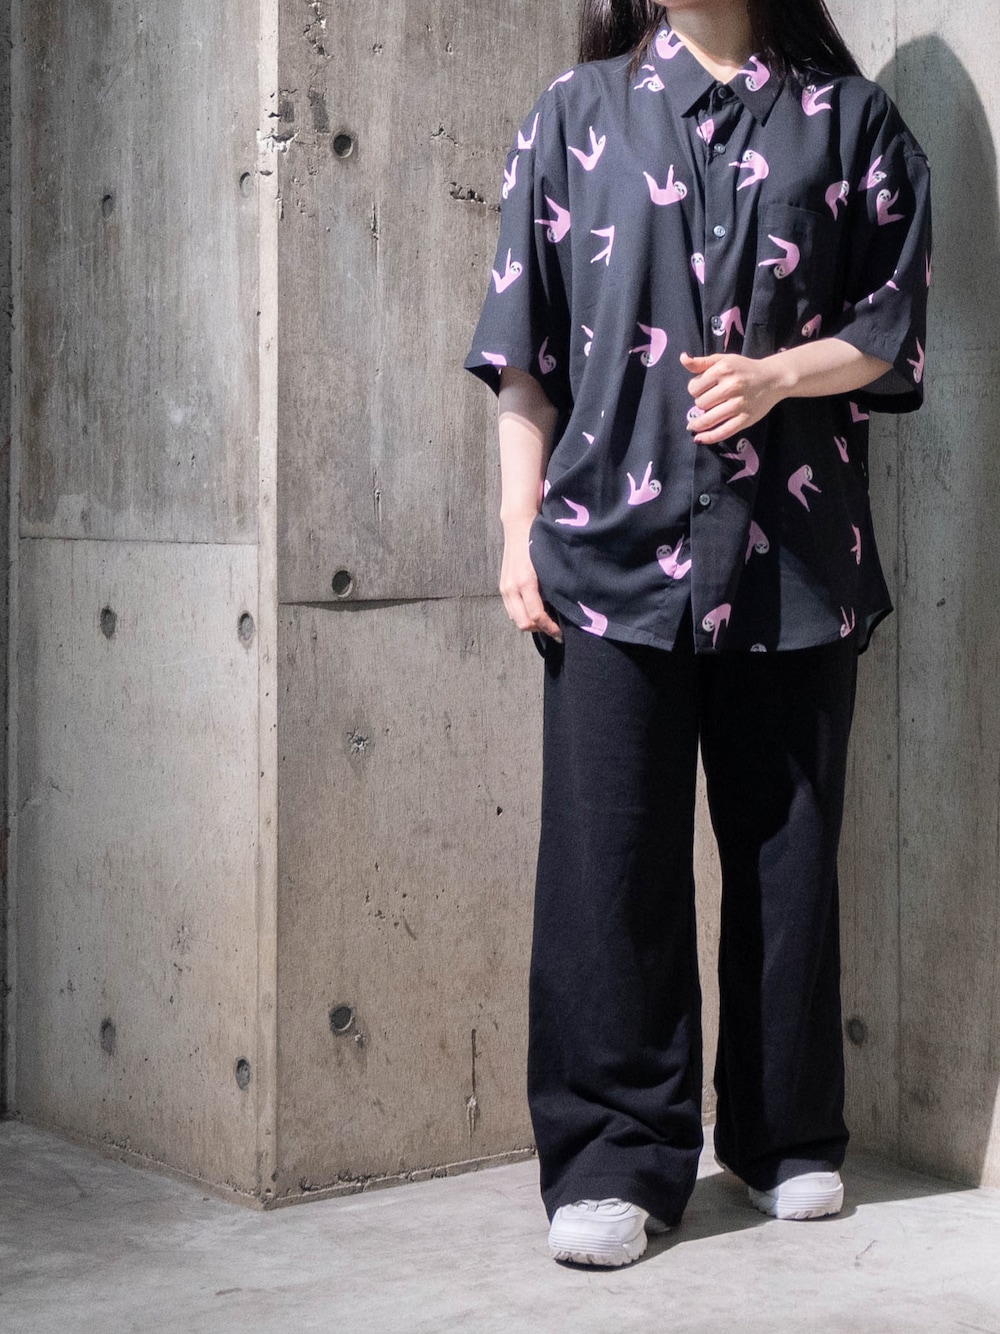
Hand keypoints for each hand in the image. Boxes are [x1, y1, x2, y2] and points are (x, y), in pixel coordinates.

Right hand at [499, 518, 562, 639]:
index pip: (536, 616)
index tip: (561, 634)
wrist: (519, 525)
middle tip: (555, 630)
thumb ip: (553, 586)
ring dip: (530, 623)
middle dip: (540, 630)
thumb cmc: (539, 542)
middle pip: (523, 623)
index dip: (550, 629)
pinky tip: (534, 610)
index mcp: (526, 582)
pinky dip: (522, 614)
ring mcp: (505, 587)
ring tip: (546, 621)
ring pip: (515, 619)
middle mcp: (512, 587)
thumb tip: (565, 607)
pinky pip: (510, 610)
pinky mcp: (502, 586)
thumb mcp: (549, 565)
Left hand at [680, 351, 785, 444]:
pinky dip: (709, 437)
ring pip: (708, 419)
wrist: (773, 378)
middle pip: (700, 403)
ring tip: (695, 424)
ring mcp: (738, 404)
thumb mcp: (723, 360)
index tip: (703, 390)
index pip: (694, 387)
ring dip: (700, 422)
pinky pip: (723, 432)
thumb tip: (683, 358)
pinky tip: (699, 438)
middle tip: (710, 401)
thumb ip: (701, 362)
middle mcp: (731, 387)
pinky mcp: (745, 419)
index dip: (695, 390)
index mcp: (723, 370)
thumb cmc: (744, 369)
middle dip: (701, 404)